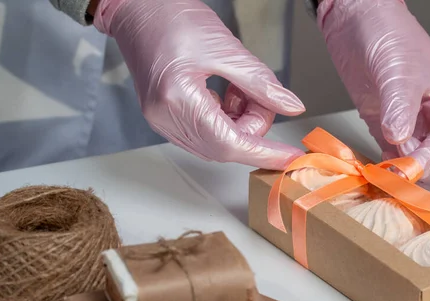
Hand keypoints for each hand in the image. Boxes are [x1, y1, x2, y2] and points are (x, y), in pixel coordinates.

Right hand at [93, 0, 304, 169]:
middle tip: (261, 97)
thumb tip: (290, 106)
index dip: (263, 153)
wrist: (139, 9)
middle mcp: (166, 118)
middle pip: (224, 147)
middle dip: (252, 127)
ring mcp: (163, 120)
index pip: (229, 144)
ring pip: (217, 142)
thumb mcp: (225, 48)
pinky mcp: (166, 117)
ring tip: (239, 87)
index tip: (289, 157)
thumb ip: (260, 82)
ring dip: (240, 122)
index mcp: (177, 99)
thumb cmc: (171, 18)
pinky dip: (225, 119)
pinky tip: (226, 93)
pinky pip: (205, 133)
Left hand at [318, 0, 429, 192]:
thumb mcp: (398, 71)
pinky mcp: (389, 131)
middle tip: (395, 172)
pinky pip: (394, 161)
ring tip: (381, 171)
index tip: (404, 169)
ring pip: (421, 170)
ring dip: (403, 176)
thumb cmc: (389, 34)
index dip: (428, 162)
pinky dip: (386, 169)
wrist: (359, 22)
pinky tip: (374, 166)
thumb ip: (400, 107)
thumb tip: (400, 139)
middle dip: (424, 175)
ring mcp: (414, 128)